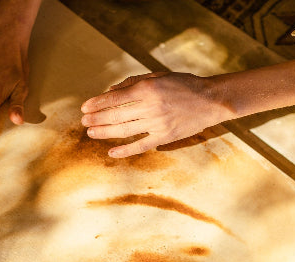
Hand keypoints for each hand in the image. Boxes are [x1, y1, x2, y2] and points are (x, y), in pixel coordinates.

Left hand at [80, 72, 233, 157]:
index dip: (97, 103)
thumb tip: (110, 91)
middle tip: (83, 122)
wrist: (211, 100)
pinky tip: (111, 152)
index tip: (84, 108)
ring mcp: (158, 124)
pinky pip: (140, 146)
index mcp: (148, 88)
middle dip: (96, 119)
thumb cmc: (183, 84)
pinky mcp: (165, 137)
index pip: (115, 98)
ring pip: (124, 130)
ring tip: (91, 133)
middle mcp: (151, 107)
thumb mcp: (158, 76)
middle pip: (116, 115)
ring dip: (105, 132)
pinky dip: (125, 150)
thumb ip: (134, 82)